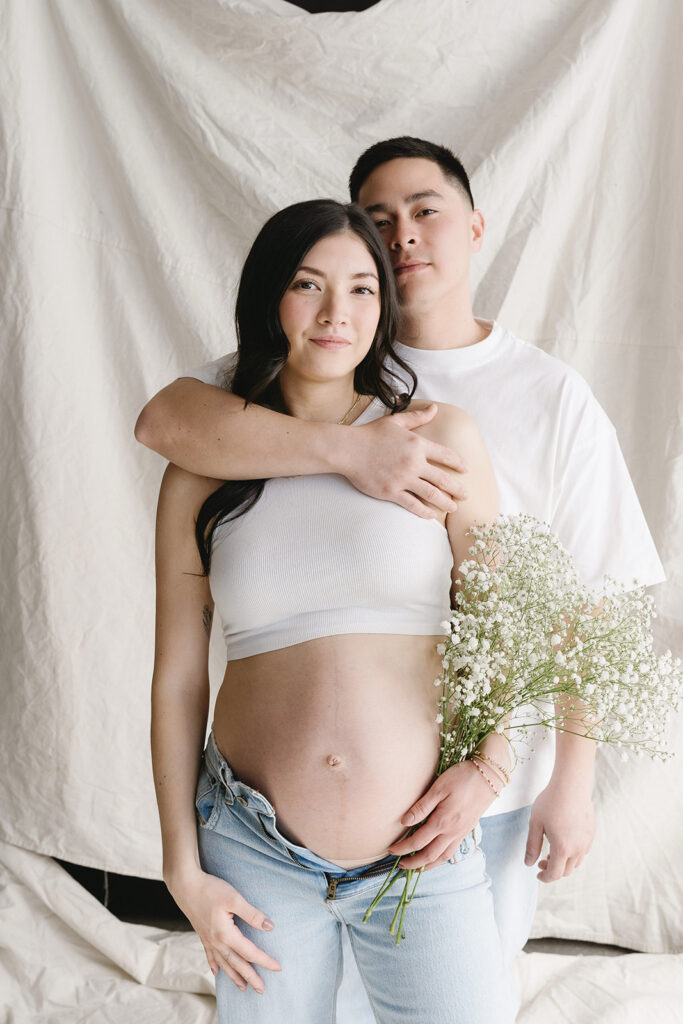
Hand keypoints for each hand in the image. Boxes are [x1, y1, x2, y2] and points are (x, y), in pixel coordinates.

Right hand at [169, 869, 281, 993]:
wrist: (185, 885)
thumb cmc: (210, 889)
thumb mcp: (234, 899)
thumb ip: (252, 914)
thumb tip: (269, 927)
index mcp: (226, 934)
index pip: (250, 952)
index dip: (264, 961)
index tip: (277, 967)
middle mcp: (216, 942)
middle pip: (237, 964)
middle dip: (250, 977)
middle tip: (262, 989)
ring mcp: (208, 940)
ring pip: (224, 964)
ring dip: (234, 977)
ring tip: (243, 988)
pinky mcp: (202, 935)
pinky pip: (210, 957)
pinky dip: (215, 966)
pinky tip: (217, 972)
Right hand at [343, 403, 468, 517]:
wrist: (348, 449)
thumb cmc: (371, 434)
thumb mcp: (396, 421)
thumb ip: (418, 417)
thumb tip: (435, 408)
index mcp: (417, 444)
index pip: (446, 455)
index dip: (459, 463)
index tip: (467, 470)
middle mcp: (413, 463)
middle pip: (443, 479)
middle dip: (458, 489)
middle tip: (466, 495)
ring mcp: (402, 478)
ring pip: (431, 494)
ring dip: (445, 502)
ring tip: (453, 507)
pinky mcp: (391, 492)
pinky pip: (413, 504)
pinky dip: (425, 511)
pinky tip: (432, 515)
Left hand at [387, 762, 496, 869]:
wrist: (489, 776)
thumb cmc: (462, 777)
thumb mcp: (438, 788)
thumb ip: (422, 807)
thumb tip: (404, 822)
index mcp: (443, 822)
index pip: (418, 842)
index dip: (403, 848)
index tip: (391, 850)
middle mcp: (453, 832)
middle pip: (430, 856)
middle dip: (413, 863)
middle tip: (399, 865)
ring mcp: (461, 832)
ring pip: (443, 857)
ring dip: (428, 865)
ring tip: (417, 868)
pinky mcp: (467, 830)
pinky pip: (452, 851)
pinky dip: (441, 858)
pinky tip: (436, 855)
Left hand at [525, 779, 594, 881]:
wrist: (571, 785)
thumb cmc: (550, 802)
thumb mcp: (535, 824)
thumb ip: (532, 846)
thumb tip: (529, 864)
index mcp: (562, 848)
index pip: (555, 874)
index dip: (545, 877)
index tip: (537, 874)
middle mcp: (578, 848)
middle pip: (566, 871)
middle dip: (553, 870)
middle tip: (541, 861)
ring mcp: (587, 841)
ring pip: (576, 862)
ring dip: (564, 862)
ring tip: (552, 850)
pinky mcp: (591, 833)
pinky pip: (583, 851)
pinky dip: (573, 853)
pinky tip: (564, 840)